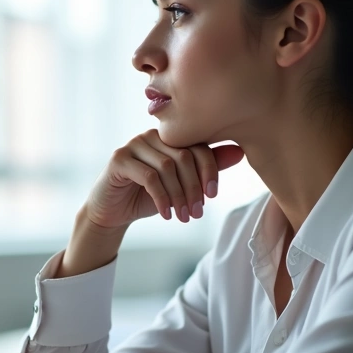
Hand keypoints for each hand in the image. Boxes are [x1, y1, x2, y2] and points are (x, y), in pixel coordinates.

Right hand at [84, 129, 244, 228]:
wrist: (113, 211)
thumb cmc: (148, 196)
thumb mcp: (181, 185)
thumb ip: (206, 168)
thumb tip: (239, 152)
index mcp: (170, 137)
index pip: (198, 145)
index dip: (209, 170)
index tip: (213, 195)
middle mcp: (152, 135)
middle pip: (183, 156)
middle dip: (193, 188)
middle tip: (197, 213)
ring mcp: (134, 144)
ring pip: (167, 167)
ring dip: (178, 196)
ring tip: (183, 217)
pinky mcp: (119, 158)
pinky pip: (148, 176)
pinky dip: (161, 198)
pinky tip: (166, 214)